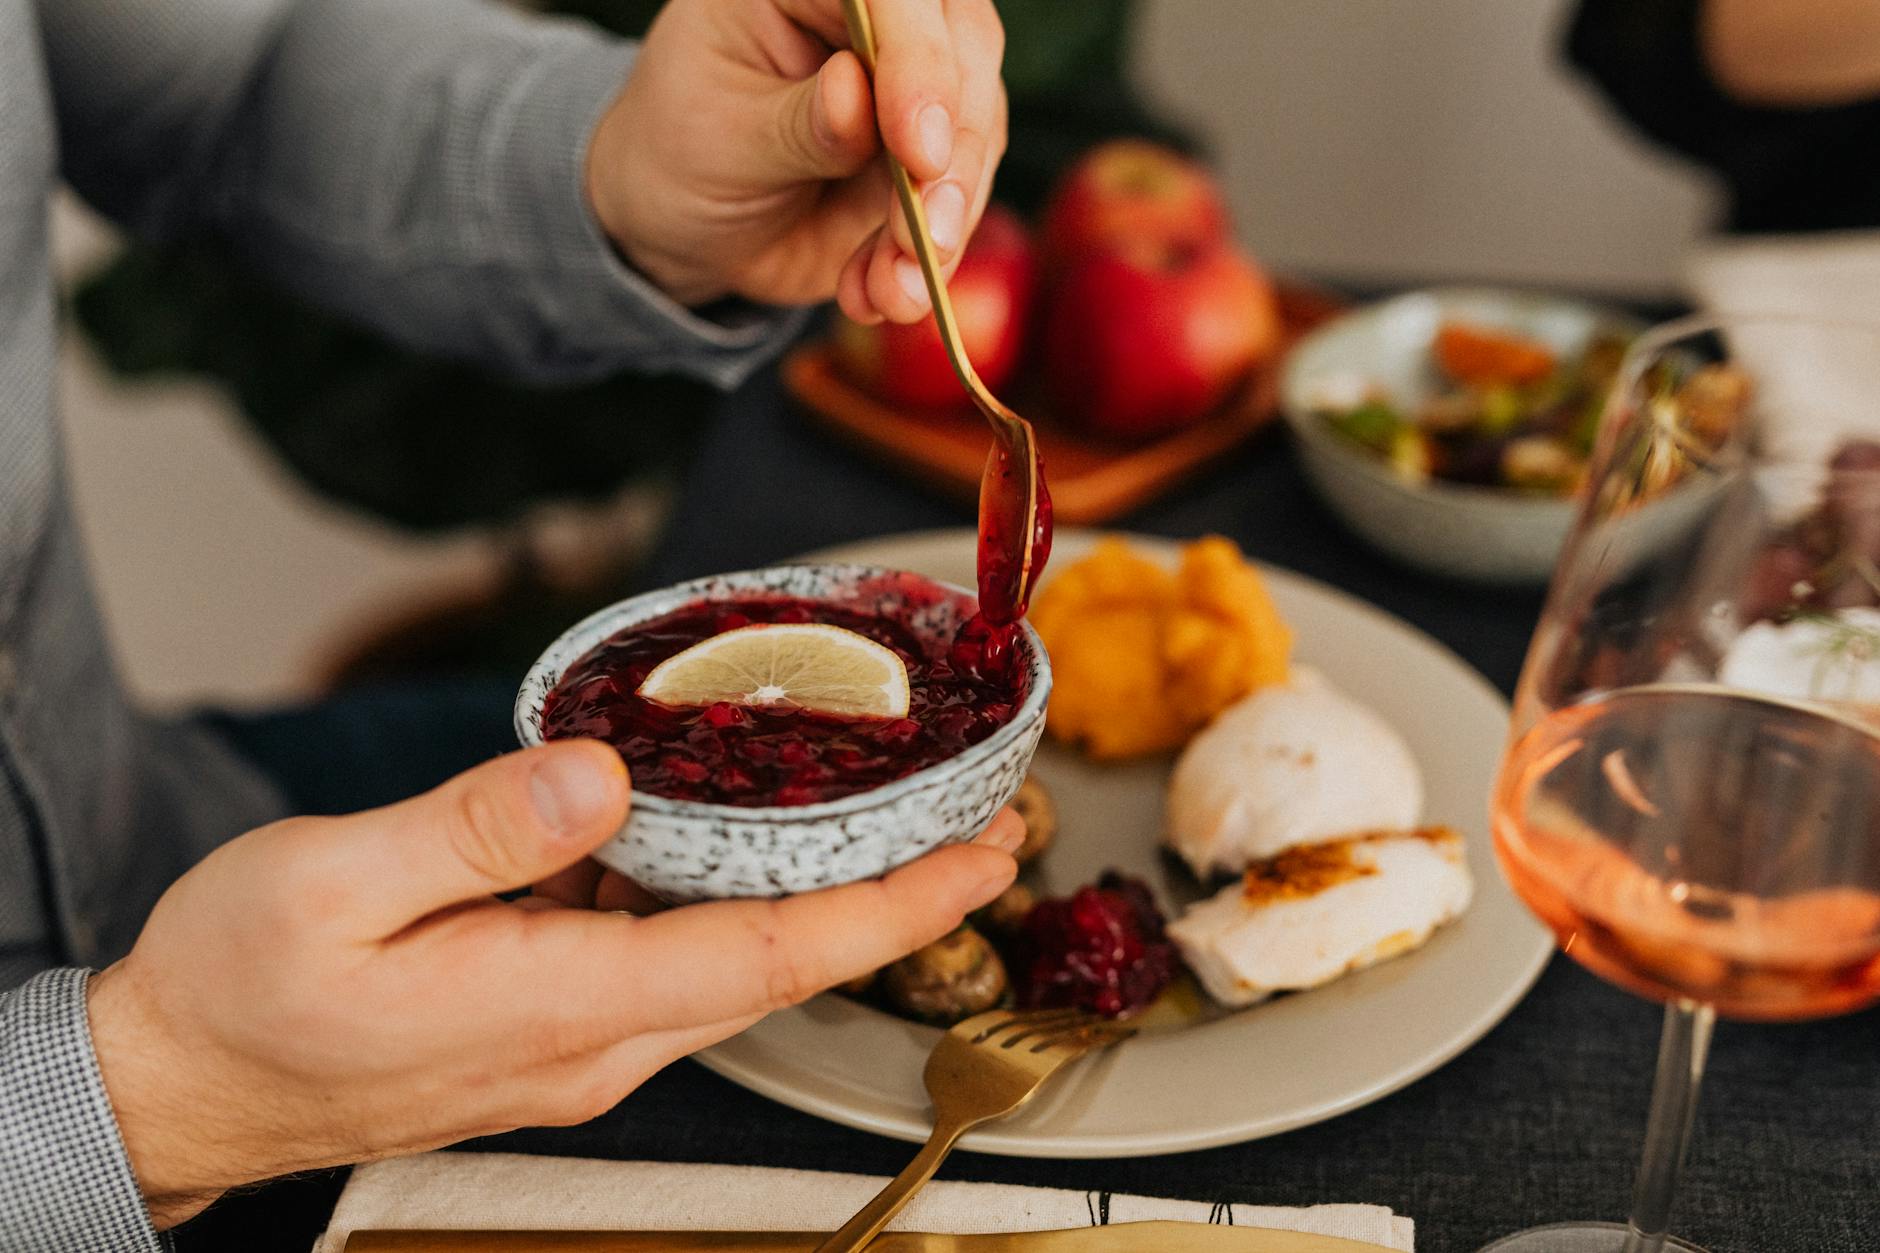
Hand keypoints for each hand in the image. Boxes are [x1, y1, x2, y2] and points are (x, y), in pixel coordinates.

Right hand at [86, 741, 1018, 1227]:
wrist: (177, 1087)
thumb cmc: (236, 993)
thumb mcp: (328, 883)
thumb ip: (473, 827)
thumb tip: (596, 775)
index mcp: (556, 1005)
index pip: (772, 958)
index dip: (895, 906)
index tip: (983, 855)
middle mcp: (591, 1043)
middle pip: (782, 967)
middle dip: (896, 898)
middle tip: (980, 820)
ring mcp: (575, 1045)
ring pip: (735, 969)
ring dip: (825, 902)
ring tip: (895, 819)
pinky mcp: (550, 1028)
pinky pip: (669, 964)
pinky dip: (731, 904)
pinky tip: (732, 840)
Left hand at [586, 0, 1005, 323]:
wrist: (683, 222)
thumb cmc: (680, 153)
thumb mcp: (718, 139)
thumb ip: (795, 122)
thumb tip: (856, 96)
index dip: (920, 62)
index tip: (918, 150)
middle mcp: (875, 17)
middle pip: (963, 48)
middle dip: (954, 153)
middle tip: (928, 234)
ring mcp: (912, 84)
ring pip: (976, 132)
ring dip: (945, 223)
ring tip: (893, 290)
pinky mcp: (932, 153)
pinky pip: (959, 200)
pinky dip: (928, 259)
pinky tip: (879, 294)